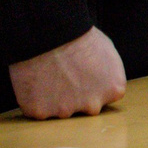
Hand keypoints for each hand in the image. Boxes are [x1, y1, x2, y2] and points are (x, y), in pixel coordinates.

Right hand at [9, 25, 126, 119]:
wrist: (49, 34)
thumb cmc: (79, 36)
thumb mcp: (108, 52)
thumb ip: (109, 74)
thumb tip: (103, 83)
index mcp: (113, 90)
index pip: (103, 97)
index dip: (89, 86)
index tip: (80, 73)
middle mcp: (93, 106)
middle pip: (82, 107)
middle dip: (73, 96)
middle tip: (62, 74)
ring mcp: (66, 112)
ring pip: (58, 110)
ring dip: (52, 98)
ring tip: (47, 74)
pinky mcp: (40, 112)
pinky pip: (36, 109)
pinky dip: (33, 99)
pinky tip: (34, 81)